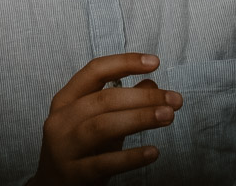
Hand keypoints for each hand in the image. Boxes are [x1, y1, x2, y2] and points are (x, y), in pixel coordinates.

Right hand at [31, 53, 180, 184]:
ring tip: (167, 116)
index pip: (94, 71)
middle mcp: (61, 120)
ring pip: (103, 126)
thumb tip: (152, 83)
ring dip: (139, 118)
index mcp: (65, 100)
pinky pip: (105, 162)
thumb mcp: (97, 121)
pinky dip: (131, 157)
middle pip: (103, 100)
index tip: (155, 62)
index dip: (125, 63)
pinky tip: (153, 152)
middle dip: (143, 97)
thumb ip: (121, 102)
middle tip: (174, 99)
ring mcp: (65, 148)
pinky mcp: (74, 174)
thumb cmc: (78, 149)